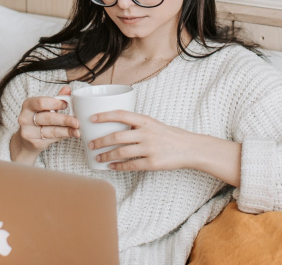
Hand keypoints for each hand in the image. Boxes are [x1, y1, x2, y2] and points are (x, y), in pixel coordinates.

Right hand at [11, 86, 79, 162]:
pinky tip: (72, 134)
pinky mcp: (34, 143)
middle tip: (76, 121)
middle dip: (64, 119)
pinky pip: (52, 139)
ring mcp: (28, 132)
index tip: (67, 105)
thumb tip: (68, 89)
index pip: (41, 103)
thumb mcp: (44, 108)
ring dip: (67, 130)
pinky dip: (63, 136)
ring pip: (51, 131)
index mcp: (28, 105)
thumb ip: (56, 99)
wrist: (25, 140)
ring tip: (77, 130)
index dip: (55, 103)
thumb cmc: (37, 120)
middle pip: (47, 118)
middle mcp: (25, 118)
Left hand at [88, 110, 203, 170]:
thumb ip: (138, 126)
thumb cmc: (170, 136)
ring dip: (106, 155)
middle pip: (117, 136)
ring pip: (121, 152)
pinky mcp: (153, 163)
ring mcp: (150, 149)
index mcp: (146, 121)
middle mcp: (146, 133)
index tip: (91, 118)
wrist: (190, 148)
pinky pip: (131, 165)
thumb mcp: (154, 124)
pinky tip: (111, 166)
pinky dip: (118, 166)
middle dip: (100, 141)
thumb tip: (116, 128)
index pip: (121, 114)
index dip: (104, 116)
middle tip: (90, 144)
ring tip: (98, 157)